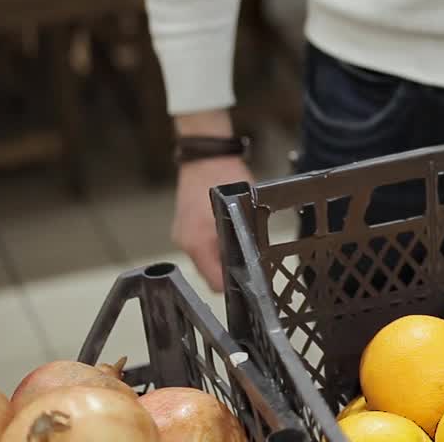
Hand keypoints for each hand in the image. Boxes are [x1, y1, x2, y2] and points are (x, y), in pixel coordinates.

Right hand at [172, 110, 249, 292]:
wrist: (205, 157)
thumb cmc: (225, 177)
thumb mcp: (243, 207)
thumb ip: (247, 235)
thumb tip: (260, 258)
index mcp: (198, 241)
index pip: (215, 282)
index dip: (235, 287)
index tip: (253, 287)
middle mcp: (187, 243)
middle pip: (210, 275)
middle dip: (231, 275)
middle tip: (254, 271)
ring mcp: (184, 236)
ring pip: (207, 262)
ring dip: (224, 261)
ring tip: (245, 254)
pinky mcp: (186, 229)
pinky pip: (202, 249)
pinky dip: (217, 249)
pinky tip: (232, 239)